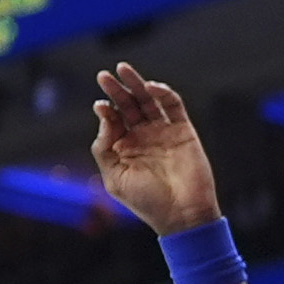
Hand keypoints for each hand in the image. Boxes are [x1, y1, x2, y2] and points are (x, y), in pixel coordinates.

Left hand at [89, 65, 221, 232]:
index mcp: (124, 148)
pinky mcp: (183, 130)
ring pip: (148, 100)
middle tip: (103, 76)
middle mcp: (142, 136)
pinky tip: (150, 87)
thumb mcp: (114, 178)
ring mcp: (163, 131)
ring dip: (136, 84)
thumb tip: (104, 117)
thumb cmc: (146, 202)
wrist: (182, 214)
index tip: (100, 104)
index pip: (112, 120)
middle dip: (116, 90)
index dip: (105, 109)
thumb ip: (104, 148)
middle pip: (128, 105)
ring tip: (123, 69)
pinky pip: (173, 105)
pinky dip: (163, 93)